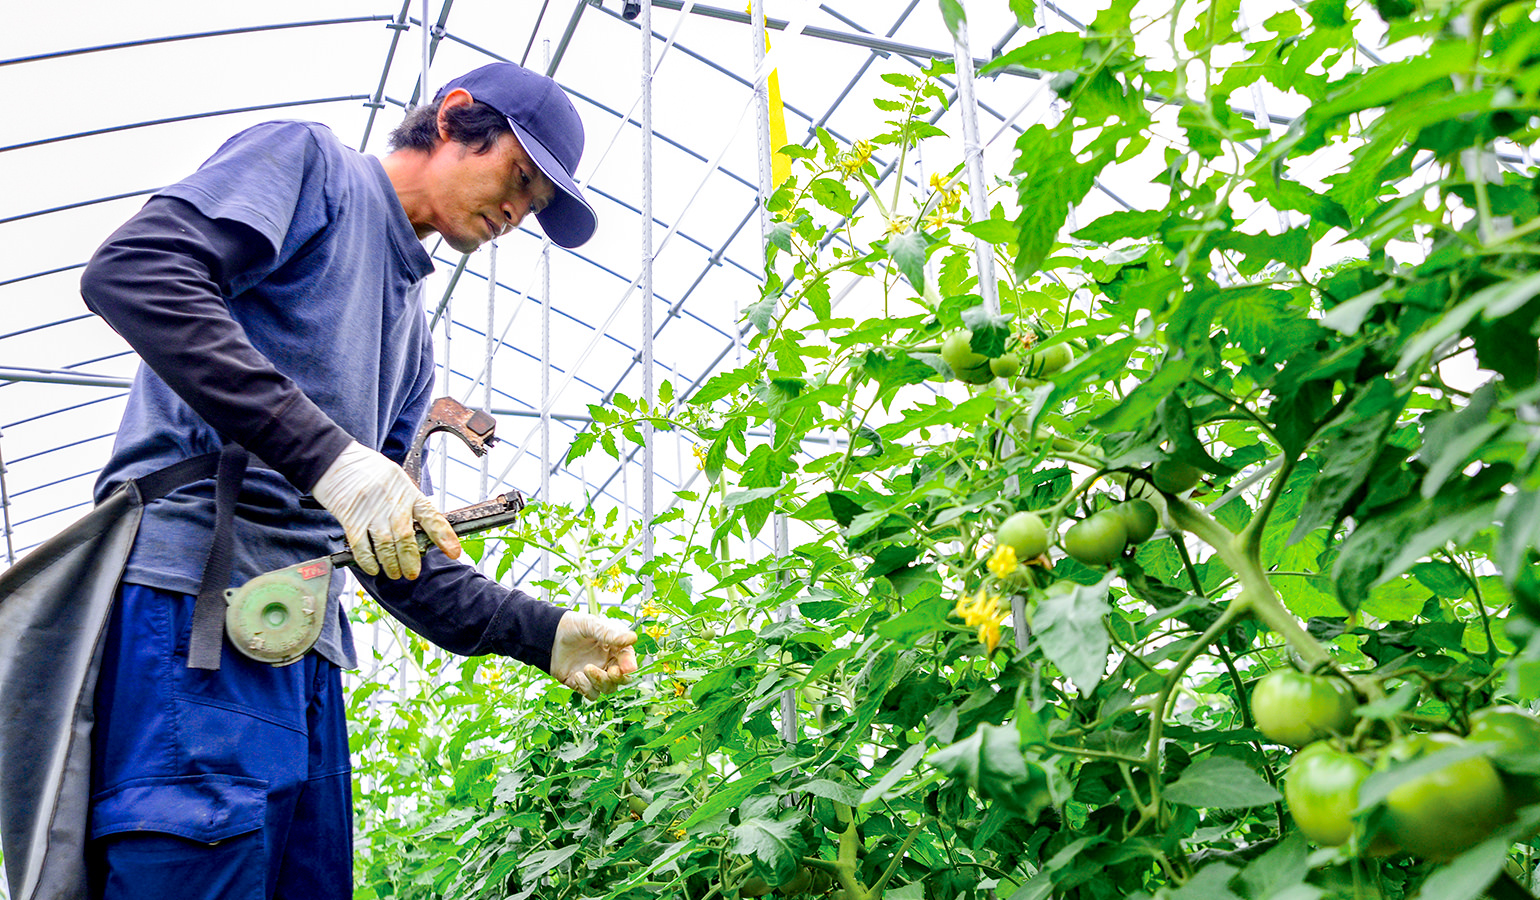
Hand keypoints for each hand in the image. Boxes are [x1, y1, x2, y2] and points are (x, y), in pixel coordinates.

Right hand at [310, 441, 460, 578]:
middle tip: (412, 573)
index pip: (431, 516)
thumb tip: (421, 528)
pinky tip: (373, 568)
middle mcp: (392, 502)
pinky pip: (361, 545)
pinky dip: (368, 560)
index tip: (454, 552)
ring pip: (385, 545)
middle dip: (410, 560)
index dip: (444, 536)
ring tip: (394, 573)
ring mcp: (371, 511)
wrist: (338, 460)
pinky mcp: (351, 518)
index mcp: (408, 492)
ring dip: (391, 564)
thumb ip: (408, 502)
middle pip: (406, 537)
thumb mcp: (397, 478)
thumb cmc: (369, 470)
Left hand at [550, 612, 637, 699]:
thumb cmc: (572, 627)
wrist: (548, 637)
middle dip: (618, 678)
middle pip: (622, 679)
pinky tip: (577, 675)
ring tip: (586, 668)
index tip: (627, 667)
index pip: (628, 660)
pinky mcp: (582, 684)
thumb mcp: (590, 625)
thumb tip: (633, 638)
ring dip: (600, 681)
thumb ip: (610, 634)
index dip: (630, 665)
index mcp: (614, 648)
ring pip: (608, 688)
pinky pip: (592, 694)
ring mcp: (595, 675)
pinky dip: (587, 688)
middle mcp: (607, 663)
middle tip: (612, 672)